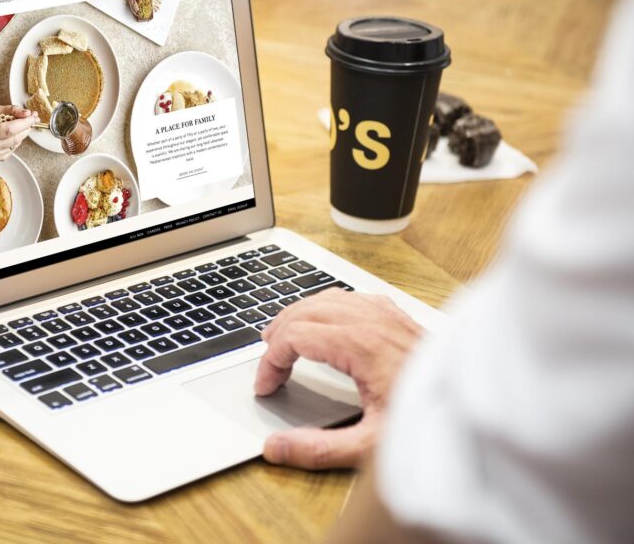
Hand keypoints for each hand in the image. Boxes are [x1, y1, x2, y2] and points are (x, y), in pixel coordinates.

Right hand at [0, 105, 37, 160]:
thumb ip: (10, 110)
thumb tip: (26, 113)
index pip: (11, 129)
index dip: (25, 123)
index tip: (33, 116)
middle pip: (16, 137)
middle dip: (27, 127)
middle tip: (32, 118)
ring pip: (17, 143)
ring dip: (23, 133)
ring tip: (24, 124)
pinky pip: (13, 149)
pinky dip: (16, 140)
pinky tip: (12, 134)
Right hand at [254, 289, 422, 469]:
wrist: (479, 406)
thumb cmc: (433, 421)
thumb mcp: (371, 447)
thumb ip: (319, 449)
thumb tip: (276, 448)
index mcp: (360, 346)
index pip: (295, 336)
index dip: (271, 361)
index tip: (267, 386)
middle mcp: (372, 322)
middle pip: (305, 311)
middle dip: (278, 334)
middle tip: (267, 362)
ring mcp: (387, 315)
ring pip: (327, 298)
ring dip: (299, 316)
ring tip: (284, 336)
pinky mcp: (399, 317)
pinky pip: (352, 298)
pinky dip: (327, 307)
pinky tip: (326, 323)